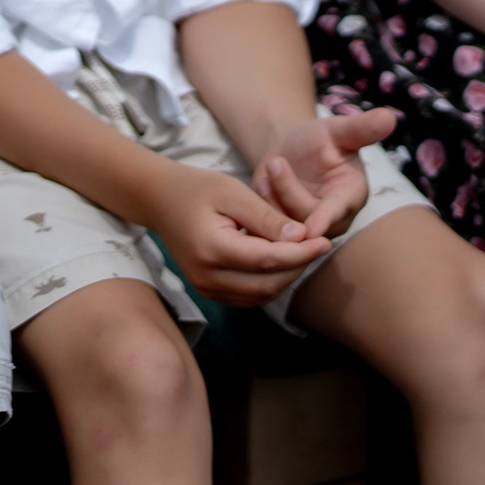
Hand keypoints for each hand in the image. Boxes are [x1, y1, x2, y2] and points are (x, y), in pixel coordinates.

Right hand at [139, 163, 328, 306]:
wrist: (158, 200)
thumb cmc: (195, 189)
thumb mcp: (231, 191)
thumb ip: (266, 216)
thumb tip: (301, 237)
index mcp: (211, 249)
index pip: (267, 260)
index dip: (301, 254)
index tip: (326, 241)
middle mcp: (207, 276)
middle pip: (268, 283)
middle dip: (299, 266)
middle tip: (319, 245)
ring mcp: (206, 288)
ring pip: (262, 294)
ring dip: (288, 277)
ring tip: (303, 251)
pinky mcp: (210, 291)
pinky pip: (250, 296)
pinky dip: (271, 282)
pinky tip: (281, 260)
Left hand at [253, 107, 397, 240]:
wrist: (294, 152)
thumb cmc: (321, 141)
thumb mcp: (338, 130)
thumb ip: (362, 128)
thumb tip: (389, 117)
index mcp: (350, 197)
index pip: (336, 212)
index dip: (324, 219)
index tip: (311, 228)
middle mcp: (333, 220)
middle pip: (304, 217)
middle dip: (286, 189)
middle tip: (275, 161)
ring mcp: (308, 228)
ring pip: (283, 222)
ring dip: (271, 193)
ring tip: (271, 166)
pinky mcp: (285, 230)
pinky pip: (267, 225)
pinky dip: (262, 202)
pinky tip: (264, 182)